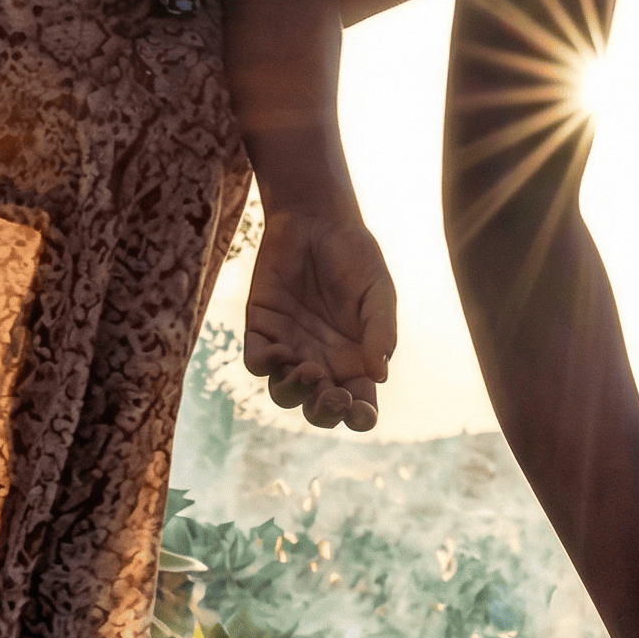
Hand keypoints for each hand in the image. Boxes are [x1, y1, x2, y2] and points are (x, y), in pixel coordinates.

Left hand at [242, 209, 396, 430]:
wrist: (318, 220)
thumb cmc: (356, 257)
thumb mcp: (379, 294)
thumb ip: (381, 333)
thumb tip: (378, 377)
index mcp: (354, 360)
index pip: (357, 404)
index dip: (360, 418)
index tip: (362, 414)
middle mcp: (322, 361)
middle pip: (319, 408)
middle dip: (326, 412)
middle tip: (335, 397)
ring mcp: (290, 347)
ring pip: (284, 392)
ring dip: (296, 392)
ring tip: (309, 371)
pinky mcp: (262, 328)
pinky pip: (257, 362)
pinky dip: (267, 365)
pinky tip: (282, 351)